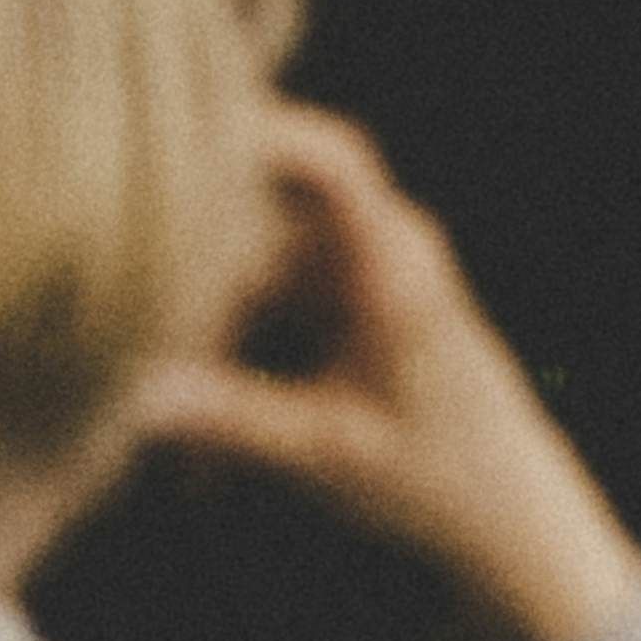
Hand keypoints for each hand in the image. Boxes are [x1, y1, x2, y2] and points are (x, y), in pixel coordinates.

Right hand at [128, 105, 640, 640]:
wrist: (503, 507)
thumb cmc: (439, 475)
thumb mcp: (330, 451)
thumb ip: (235, 418)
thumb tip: (137, 397)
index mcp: (394, 262)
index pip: (332, 162)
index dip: (267, 134)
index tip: (182, 138)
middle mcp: (375, 248)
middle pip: (255, 227)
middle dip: (190, 295)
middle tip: (137, 369)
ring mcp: (350, 271)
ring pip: (242, 274)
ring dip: (204, 346)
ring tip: (187, 456)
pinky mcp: (332, 302)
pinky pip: (255, 308)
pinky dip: (226, 364)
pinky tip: (204, 462)